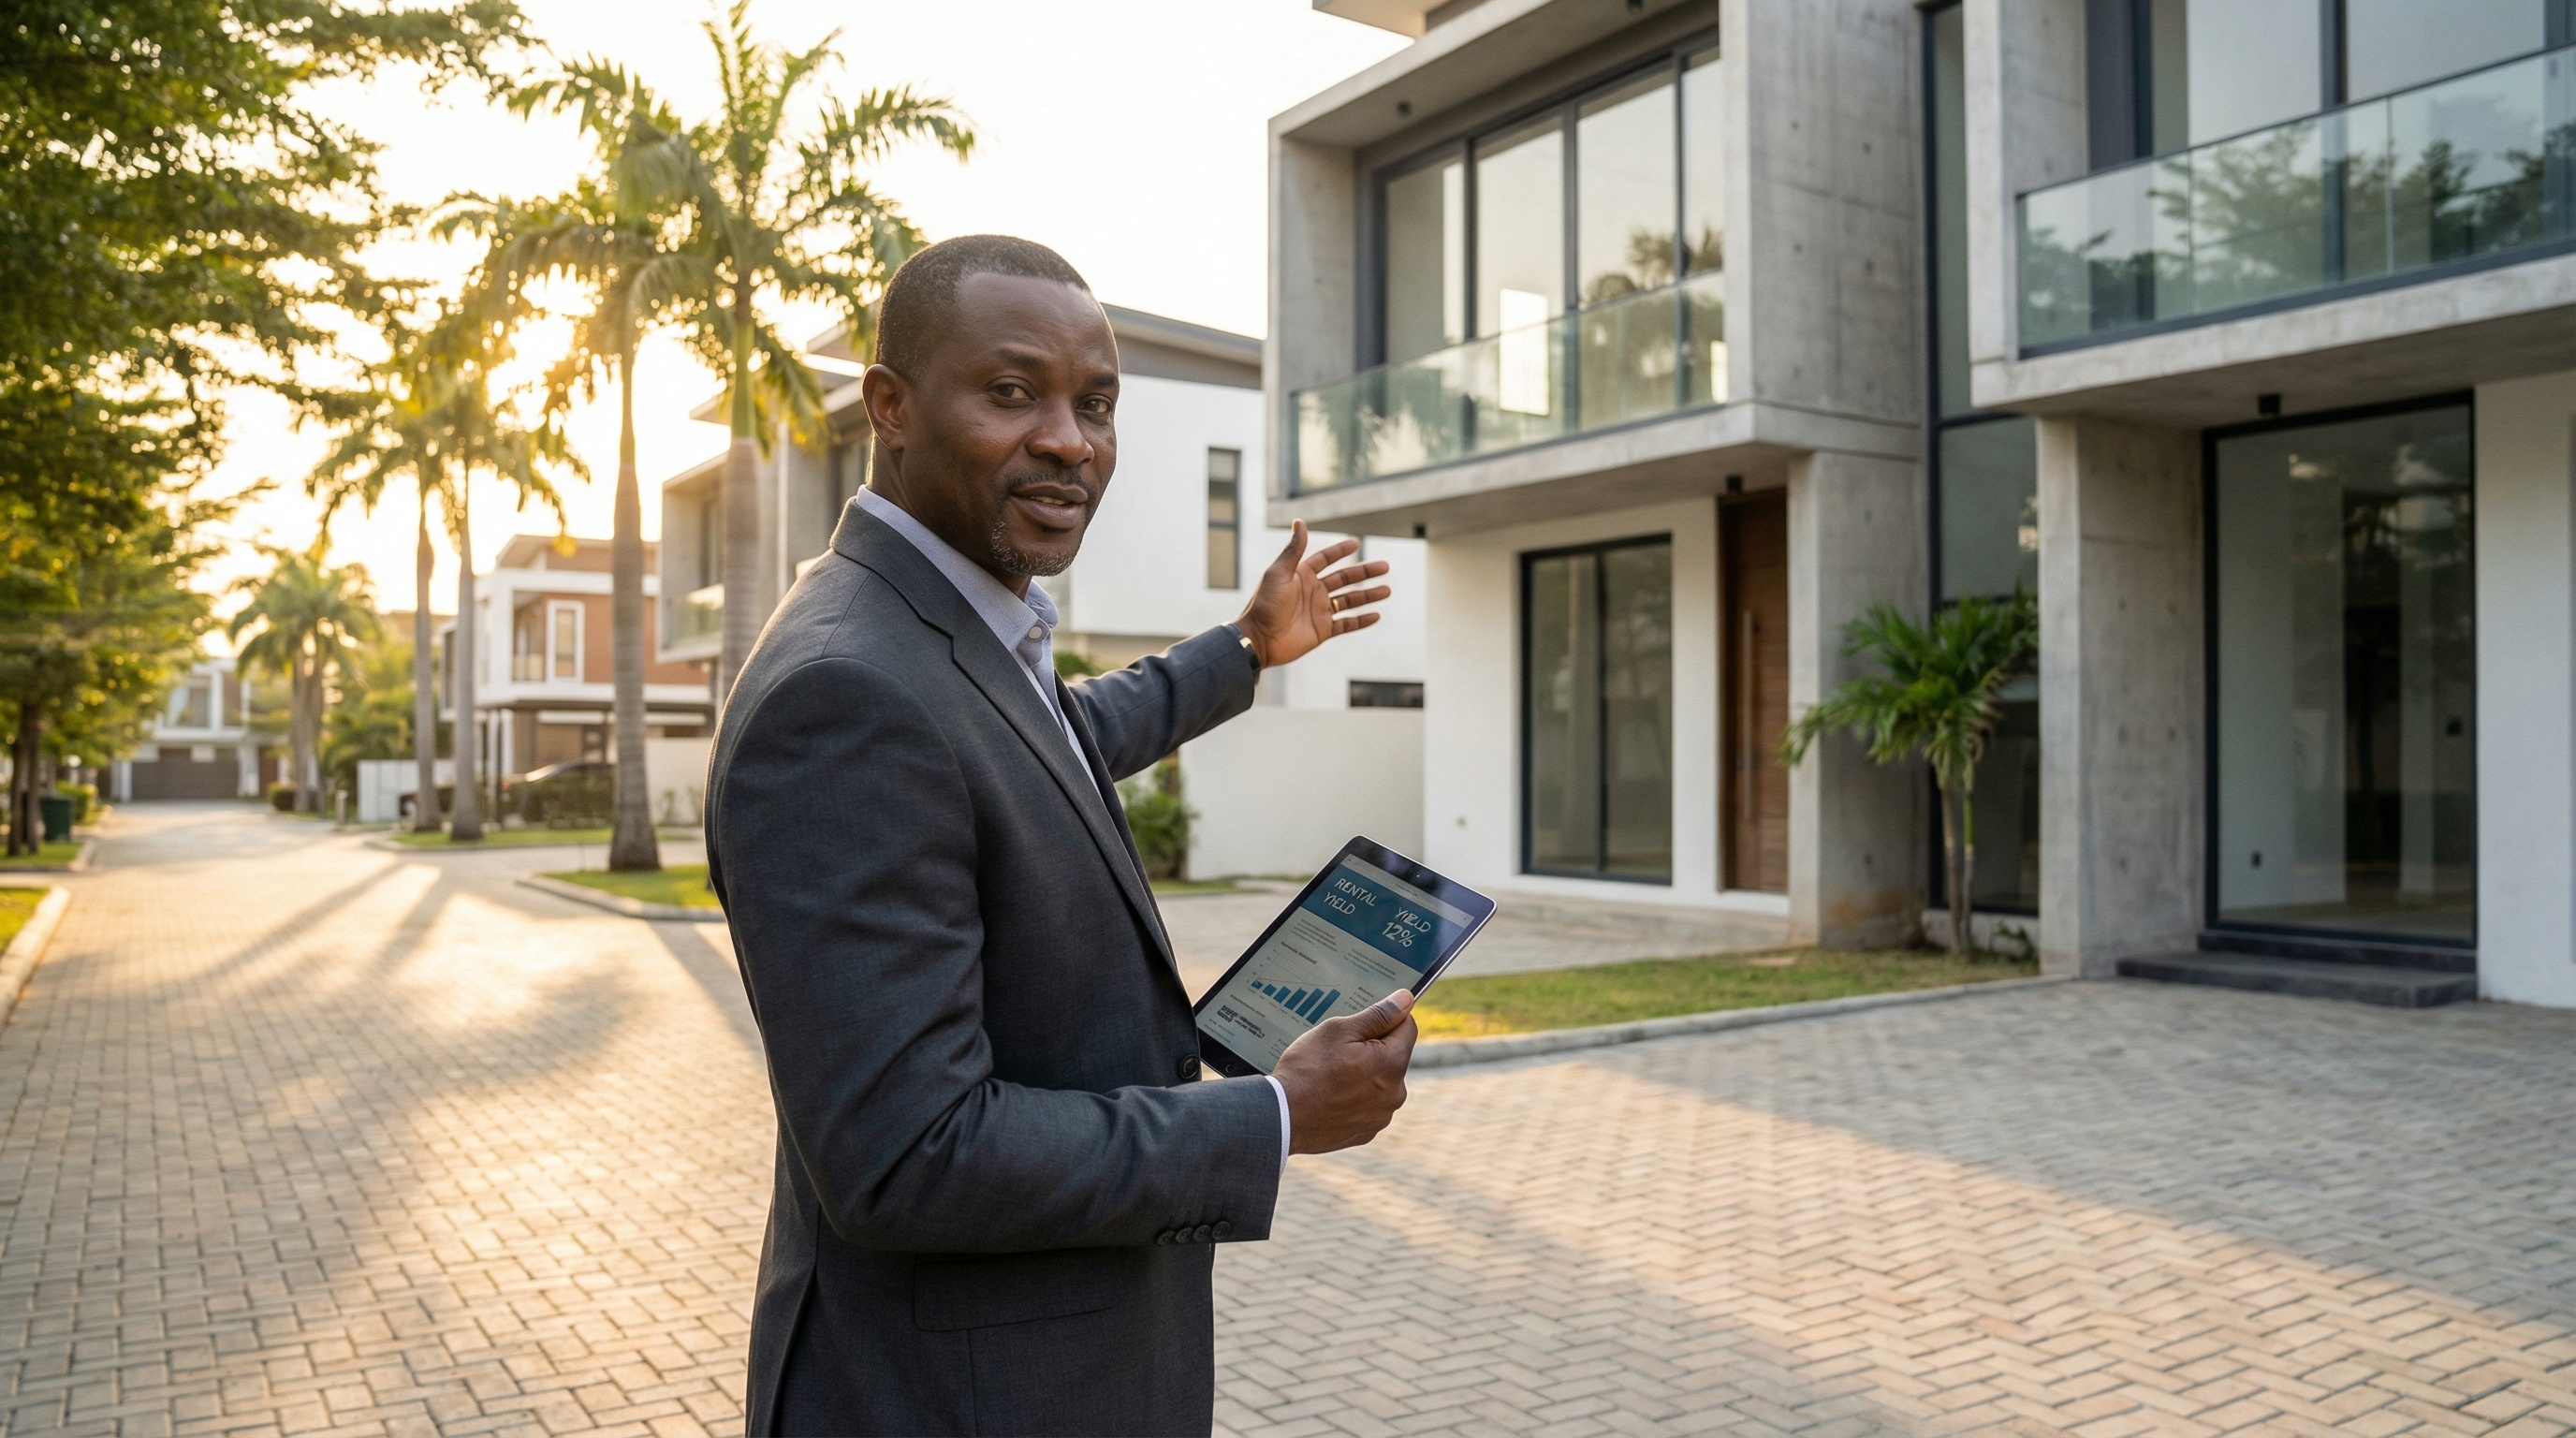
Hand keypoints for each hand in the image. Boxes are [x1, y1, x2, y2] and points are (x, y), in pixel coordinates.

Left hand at [1236, 520, 1391, 668]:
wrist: (1258, 639)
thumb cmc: (1264, 604)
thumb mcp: (1279, 573)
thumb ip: (1293, 549)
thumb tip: (1299, 521)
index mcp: (1302, 575)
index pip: (1325, 559)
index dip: (1340, 551)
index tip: (1356, 543)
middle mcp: (1313, 592)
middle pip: (1344, 579)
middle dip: (1364, 573)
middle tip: (1385, 566)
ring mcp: (1319, 611)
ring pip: (1349, 601)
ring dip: (1368, 595)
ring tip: (1387, 590)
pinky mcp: (1322, 631)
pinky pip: (1346, 624)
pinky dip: (1361, 621)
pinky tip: (1376, 615)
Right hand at [1272, 990, 1416, 1154]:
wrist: (1280, 1116)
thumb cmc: (1307, 1069)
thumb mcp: (1339, 1030)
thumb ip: (1378, 1014)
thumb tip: (1406, 999)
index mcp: (1392, 1064)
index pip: (1407, 1027)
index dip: (1387, 1018)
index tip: (1363, 1021)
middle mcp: (1395, 1094)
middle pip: (1393, 1057)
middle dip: (1373, 1048)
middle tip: (1338, 1050)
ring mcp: (1381, 1116)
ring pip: (1380, 1083)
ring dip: (1364, 1074)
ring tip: (1331, 1075)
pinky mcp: (1367, 1132)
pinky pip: (1368, 1106)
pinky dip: (1355, 1098)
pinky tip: (1330, 1095)